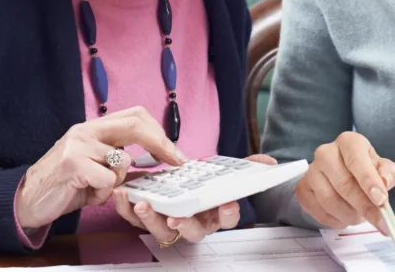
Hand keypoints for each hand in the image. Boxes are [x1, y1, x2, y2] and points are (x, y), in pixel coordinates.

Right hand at [15, 107, 184, 229]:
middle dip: (161, 144)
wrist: (26, 199)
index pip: (135, 115)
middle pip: (135, 124)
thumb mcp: (94, 167)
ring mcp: (79, 144)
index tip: (175, 152)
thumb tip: (155, 164)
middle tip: (175, 161)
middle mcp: (86, 130)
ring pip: (123, 161)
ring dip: (117, 182)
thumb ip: (119, 161)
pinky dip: (103, 194)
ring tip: (97, 189)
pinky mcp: (73, 163)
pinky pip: (108, 180)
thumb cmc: (64, 184)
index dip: (159, 132)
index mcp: (94, 127)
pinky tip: (87, 194)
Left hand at [114, 154, 278, 243]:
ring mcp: (169, 223)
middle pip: (192, 231)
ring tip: (143, 204)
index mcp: (215, 213)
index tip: (227, 204)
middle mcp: (194, 223)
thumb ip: (248, 167)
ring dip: (151, 219)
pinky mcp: (147, 217)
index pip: (227, 219)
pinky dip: (127, 209)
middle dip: (184, 224)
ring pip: (162, 230)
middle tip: (176, 216)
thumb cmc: (203, 181)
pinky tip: (125, 194)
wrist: (177, 181)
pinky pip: (136, 219)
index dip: (228, 214)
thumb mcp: (226, 172)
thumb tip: (269, 163)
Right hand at [296, 132, 394, 233]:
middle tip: (379, 220)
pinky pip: (319, 211)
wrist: (341, 175)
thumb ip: (389, 173)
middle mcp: (326, 153)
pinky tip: (345, 217)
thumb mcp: (382, 168)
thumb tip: (385, 180)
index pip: (356, 159)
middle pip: (344, 183)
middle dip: (364, 206)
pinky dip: (336, 220)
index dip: (369, 181)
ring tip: (360, 217)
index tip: (381, 200)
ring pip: (330, 200)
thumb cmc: (364, 170)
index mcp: (348, 142)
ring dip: (350, 215)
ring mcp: (311, 171)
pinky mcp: (303, 189)